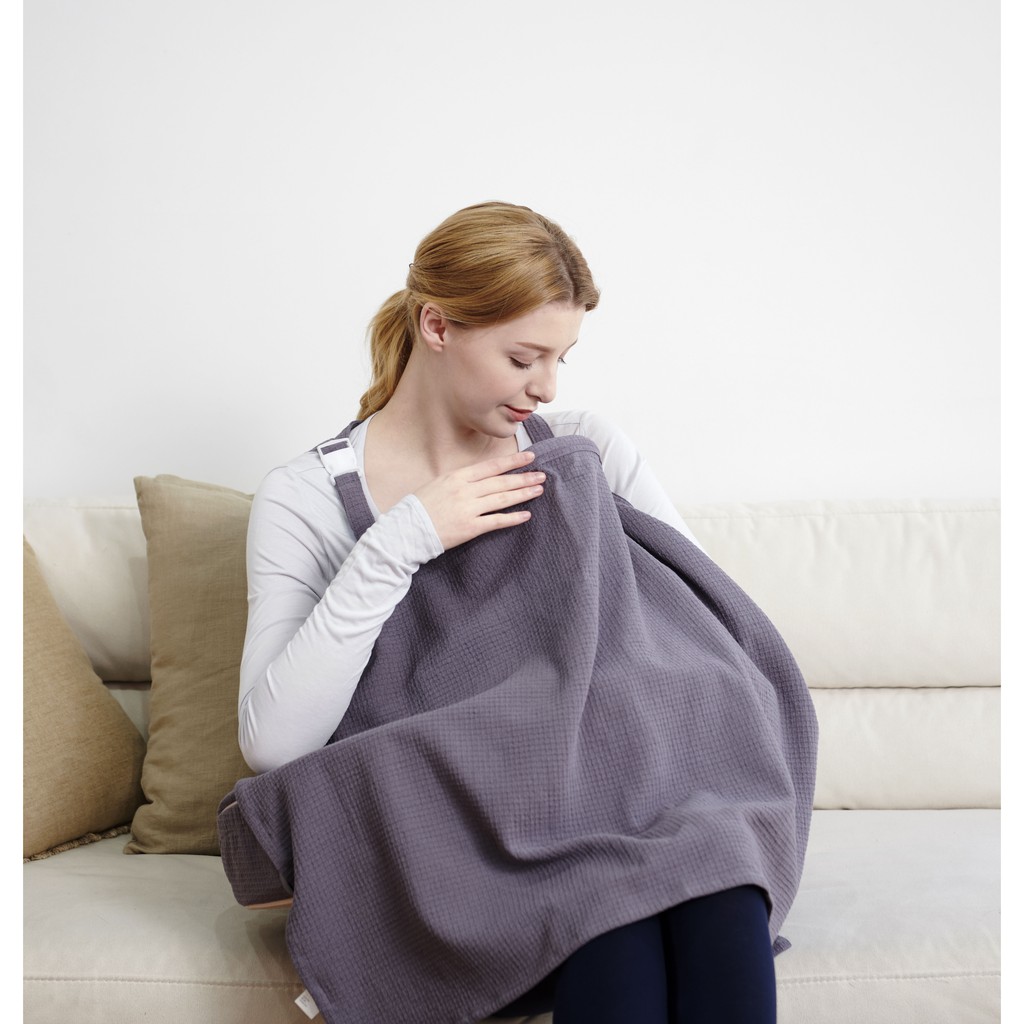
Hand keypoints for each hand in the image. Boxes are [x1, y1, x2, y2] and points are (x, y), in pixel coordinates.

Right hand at [414, 450, 544, 550]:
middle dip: (523, 478)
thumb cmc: (419, 508)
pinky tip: (526, 515)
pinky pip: (496, 521)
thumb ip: (460, 481)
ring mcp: (468, 509)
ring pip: (502, 499)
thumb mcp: (438, 485)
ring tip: (538, 490)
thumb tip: (480, 478)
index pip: (491, 467)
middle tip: (541, 475)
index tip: (529, 457)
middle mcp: (465, 491)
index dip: (512, 462)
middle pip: (501, 482)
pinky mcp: (470, 528)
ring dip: (522, 494)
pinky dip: (513, 518)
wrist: (406, 531)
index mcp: (457, 477)